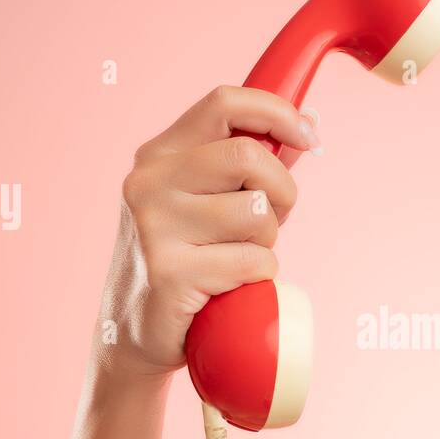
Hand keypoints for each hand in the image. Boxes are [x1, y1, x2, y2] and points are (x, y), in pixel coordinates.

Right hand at [96, 85, 321, 379]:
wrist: (132, 335)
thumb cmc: (185, 262)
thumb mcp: (202, 202)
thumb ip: (244, 167)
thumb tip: (306, 126)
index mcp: (158, 156)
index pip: (224, 103)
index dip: (277, 113)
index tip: (307, 137)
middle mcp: (149, 183)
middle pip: (248, 156)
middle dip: (281, 191)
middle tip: (274, 220)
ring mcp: (155, 228)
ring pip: (256, 212)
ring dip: (268, 241)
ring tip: (240, 258)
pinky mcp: (170, 273)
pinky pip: (253, 261)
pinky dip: (258, 277)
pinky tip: (229, 288)